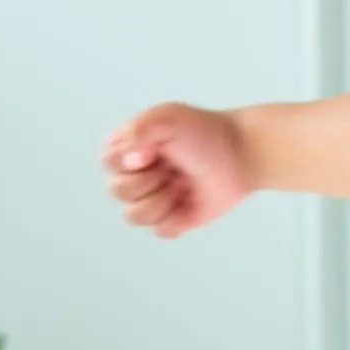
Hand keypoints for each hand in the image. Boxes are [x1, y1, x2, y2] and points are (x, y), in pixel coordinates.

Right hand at [103, 101, 251, 238]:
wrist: (242, 153)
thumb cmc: (205, 131)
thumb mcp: (168, 117)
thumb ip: (138, 130)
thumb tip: (129, 160)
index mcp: (127, 148)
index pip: (108, 162)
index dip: (130, 160)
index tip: (157, 150)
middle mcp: (134, 175)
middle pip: (118, 191)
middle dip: (150, 180)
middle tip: (174, 167)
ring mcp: (152, 199)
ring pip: (134, 216)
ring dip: (163, 200)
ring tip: (182, 184)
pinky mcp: (173, 220)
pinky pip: (161, 231)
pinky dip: (178, 217)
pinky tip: (191, 201)